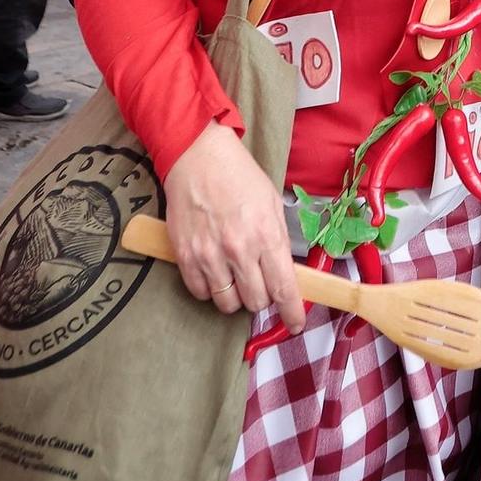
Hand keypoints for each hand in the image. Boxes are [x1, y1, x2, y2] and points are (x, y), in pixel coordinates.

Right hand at [163, 122, 304, 332]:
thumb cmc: (239, 177)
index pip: (283, 288)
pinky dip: (209, 290)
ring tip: (235, 277)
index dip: (292, 312)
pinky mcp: (184, 256)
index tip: (295, 323)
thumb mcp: (272, 203)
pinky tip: (214, 272)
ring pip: (227, 303)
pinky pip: (200, 292)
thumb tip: (285, 272)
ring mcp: (209, 255)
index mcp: (267, 235)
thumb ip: (278, 240)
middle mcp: (239, 249)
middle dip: (261, 298)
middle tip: (259, 283)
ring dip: (235, 296)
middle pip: (255, 301)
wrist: (198, 157)